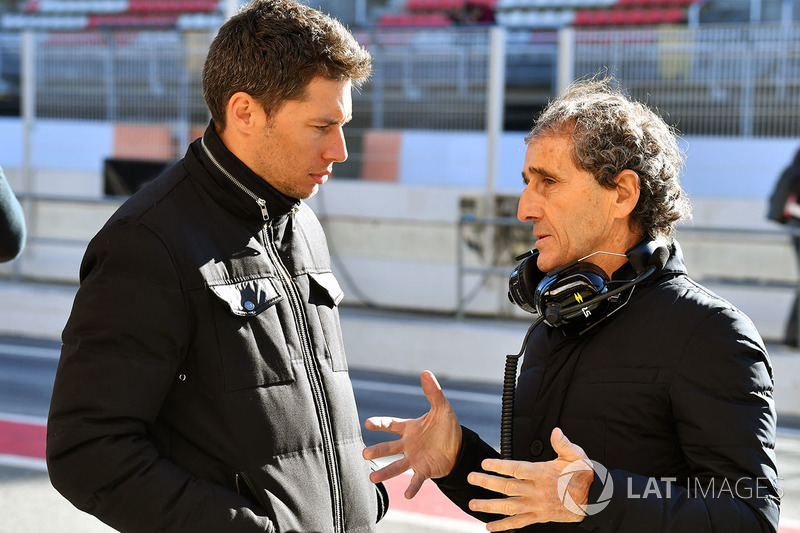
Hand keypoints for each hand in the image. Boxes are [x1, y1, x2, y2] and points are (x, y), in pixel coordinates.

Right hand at [362, 370, 461, 498]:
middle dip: (377, 451)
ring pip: (396, 466)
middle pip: (388, 448)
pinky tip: (407, 496)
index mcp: (409, 429)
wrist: (459, 447)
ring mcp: (414, 459)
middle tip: (364, 454)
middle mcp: (408, 445)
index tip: (368, 423)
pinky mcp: (424, 471)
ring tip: (373, 478)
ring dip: (385, 472)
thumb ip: (433, 392)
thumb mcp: (442, 408)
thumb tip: (426, 372)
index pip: (391, 425)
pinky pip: (416, 480)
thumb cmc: (447, 427)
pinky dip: (412, 487)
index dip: (380, 424)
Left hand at [466, 427, 593, 531]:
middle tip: (470, 478)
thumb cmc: (582, 475)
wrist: (594, 500)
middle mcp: (536, 491)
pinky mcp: (538, 517)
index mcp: (542, 474)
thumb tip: (555, 431)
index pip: (517, 469)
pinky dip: (504, 526)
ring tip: (472, 504)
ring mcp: (536, 506)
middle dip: (486, 483)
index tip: (484, 463)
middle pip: (507, 487)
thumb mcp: (576, 456)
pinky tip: (490, 526)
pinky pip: (518, 523)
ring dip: (489, 506)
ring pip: (509, 506)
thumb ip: (563, 444)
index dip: (500, 466)